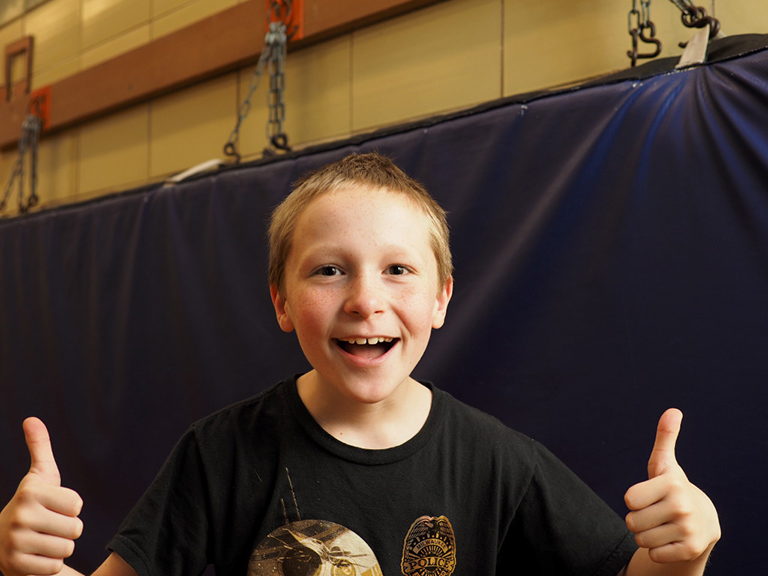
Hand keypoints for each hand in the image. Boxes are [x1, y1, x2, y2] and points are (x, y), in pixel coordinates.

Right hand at [0, 418, 83, 575]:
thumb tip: (32, 419)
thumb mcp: (39, 476)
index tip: (53, 507)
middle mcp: (19, 515)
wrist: (2, 542)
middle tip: (49, 526)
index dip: (70, 507)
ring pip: (66, 548)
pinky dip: (50, 564)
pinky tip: (36, 555)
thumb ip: (39, 448)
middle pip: (75, 528)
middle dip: (68, 529)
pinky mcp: (15, 566)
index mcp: (30, 492)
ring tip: (43, 540)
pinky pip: (54, 566)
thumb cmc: (32, 505)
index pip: (77, 504)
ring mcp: (15, 542)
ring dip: (60, 547)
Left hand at [624, 409, 719, 563]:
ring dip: (646, 535)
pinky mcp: (690, 549)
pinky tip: (670, 539)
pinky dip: (657, 550)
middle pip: (632, 521)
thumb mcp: (665, 464)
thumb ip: (665, 438)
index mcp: (671, 484)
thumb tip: (673, 411)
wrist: (703, 519)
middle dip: (638, 519)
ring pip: (641, 539)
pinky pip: (654, 554)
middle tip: (654, 512)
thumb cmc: (673, 488)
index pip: (629, 499)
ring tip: (661, 525)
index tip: (648, 495)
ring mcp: (687, 529)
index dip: (634, 499)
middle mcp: (681, 506)